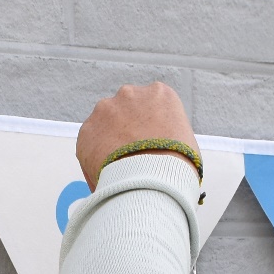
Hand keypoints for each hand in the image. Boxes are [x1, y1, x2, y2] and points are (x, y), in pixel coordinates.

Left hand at [77, 82, 196, 188]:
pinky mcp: (87, 129)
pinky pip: (90, 144)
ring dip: (110, 141)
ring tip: (119, 168)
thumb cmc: (176, 166)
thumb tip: (160, 149)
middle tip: (132, 156)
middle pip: (126, 111)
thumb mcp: (186, 142)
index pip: (151, 106)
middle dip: (127, 130)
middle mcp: (130, 93)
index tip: (150, 144)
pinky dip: (95, 157)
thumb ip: (169, 135)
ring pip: (105, 125)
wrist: (151, 179)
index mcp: (160, 93)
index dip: (150, 128)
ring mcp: (106, 109)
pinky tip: (107, 173)